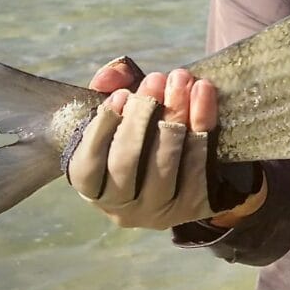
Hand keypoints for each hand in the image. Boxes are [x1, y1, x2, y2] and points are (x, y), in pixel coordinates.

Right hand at [64, 58, 264, 229]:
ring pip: (165, 164)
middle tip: (156, 78)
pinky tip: (203, 93)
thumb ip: (110, 85)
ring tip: (181, 80)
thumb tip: (110, 79)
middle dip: (142, 115)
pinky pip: (200, 164)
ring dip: (174, 115)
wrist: (188, 163)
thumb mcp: (122, 107)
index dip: (102, 128)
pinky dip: (203, 124)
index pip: (87, 165)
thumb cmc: (142, 130)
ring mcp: (159, 211)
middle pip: (126, 163)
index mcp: (93, 187)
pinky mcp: (195, 206)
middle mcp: (122, 208)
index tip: (121, 94)